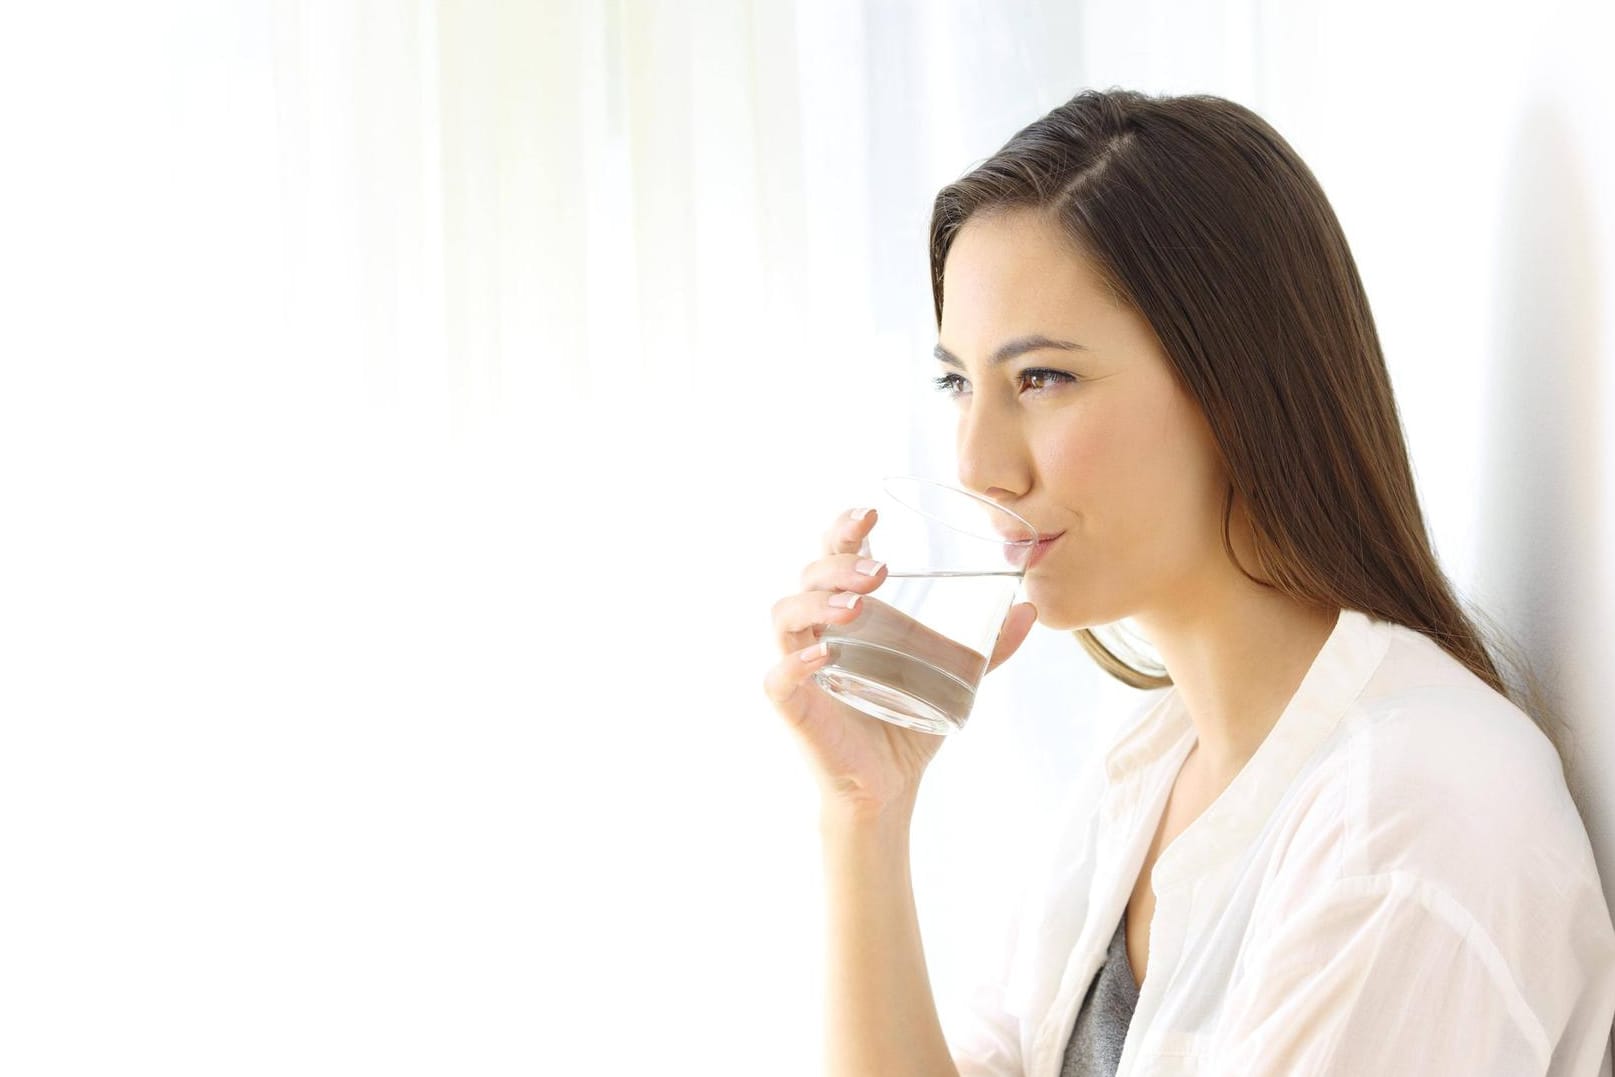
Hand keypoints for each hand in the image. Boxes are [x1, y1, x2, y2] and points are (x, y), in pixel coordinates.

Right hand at [762, 506, 1038, 815]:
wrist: (890, 784)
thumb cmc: (909, 718)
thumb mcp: (956, 676)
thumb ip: (989, 646)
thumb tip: (1029, 610)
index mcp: (850, 611)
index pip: (834, 555)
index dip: (843, 529)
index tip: (870, 514)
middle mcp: (819, 629)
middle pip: (809, 575)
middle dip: (840, 564)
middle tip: (881, 571)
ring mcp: (801, 664)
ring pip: (785, 614)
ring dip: (817, 602)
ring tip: (856, 606)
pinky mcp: (793, 705)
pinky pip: (778, 676)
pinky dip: (797, 661)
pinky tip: (826, 655)